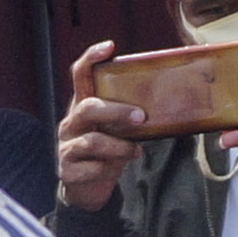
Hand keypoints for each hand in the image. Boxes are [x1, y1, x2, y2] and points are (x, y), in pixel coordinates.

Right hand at [55, 41, 145, 210]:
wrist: (86, 190)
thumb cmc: (107, 152)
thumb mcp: (117, 130)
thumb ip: (130, 116)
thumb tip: (171, 100)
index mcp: (83, 106)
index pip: (80, 75)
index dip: (91, 58)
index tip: (110, 46)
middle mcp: (71, 123)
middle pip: (88, 107)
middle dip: (117, 111)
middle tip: (141, 117)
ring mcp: (66, 146)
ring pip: (91, 140)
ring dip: (118, 146)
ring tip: (135, 151)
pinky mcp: (67, 170)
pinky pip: (89, 167)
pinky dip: (106, 169)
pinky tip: (114, 170)